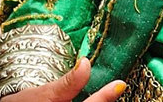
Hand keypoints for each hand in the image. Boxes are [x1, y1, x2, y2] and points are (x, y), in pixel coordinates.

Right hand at [3, 57, 127, 101]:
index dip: (105, 97)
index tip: (120, 84)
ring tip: (106, 91)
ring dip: (99, 101)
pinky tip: (94, 97)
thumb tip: (85, 63)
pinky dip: (93, 101)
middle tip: (116, 86)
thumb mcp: (43, 93)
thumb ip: (67, 83)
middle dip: (104, 100)